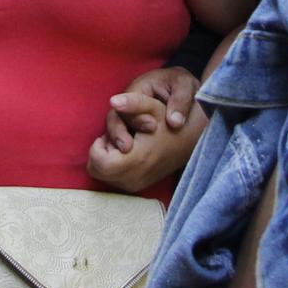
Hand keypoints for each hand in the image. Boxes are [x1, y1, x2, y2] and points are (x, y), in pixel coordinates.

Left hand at [88, 66, 207, 191]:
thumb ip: (133, 102)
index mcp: (138, 158)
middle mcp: (137, 176)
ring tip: (122, 143)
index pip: (99, 164)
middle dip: (99, 152)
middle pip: (97, 171)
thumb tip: (113, 101)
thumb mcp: (153, 105)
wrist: (190, 138)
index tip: (107, 135)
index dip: (97, 147)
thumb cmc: (169, 119)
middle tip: (113, 138)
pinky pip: (113, 180)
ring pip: (103, 177)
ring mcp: (138, 184)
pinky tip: (125, 152)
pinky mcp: (139, 186)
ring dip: (105, 159)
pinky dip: (112, 166)